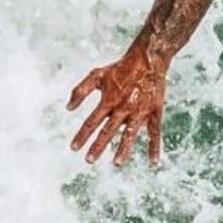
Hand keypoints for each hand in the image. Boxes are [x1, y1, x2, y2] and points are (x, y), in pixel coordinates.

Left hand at [67, 43, 172, 165]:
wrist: (147, 59)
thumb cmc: (119, 68)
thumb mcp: (96, 75)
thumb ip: (80, 91)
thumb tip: (68, 108)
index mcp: (108, 100)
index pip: (91, 122)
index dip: (81, 135)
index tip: (73, 148)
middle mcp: (123, 108)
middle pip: (108, 131)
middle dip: (97, 146)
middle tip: (88, 160)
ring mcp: (139, 111)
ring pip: (130, 134)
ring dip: (123, 150)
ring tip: (116, 163)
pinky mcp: (154, 112)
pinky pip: (155, 132)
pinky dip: (154, 147)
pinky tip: (153, 161)